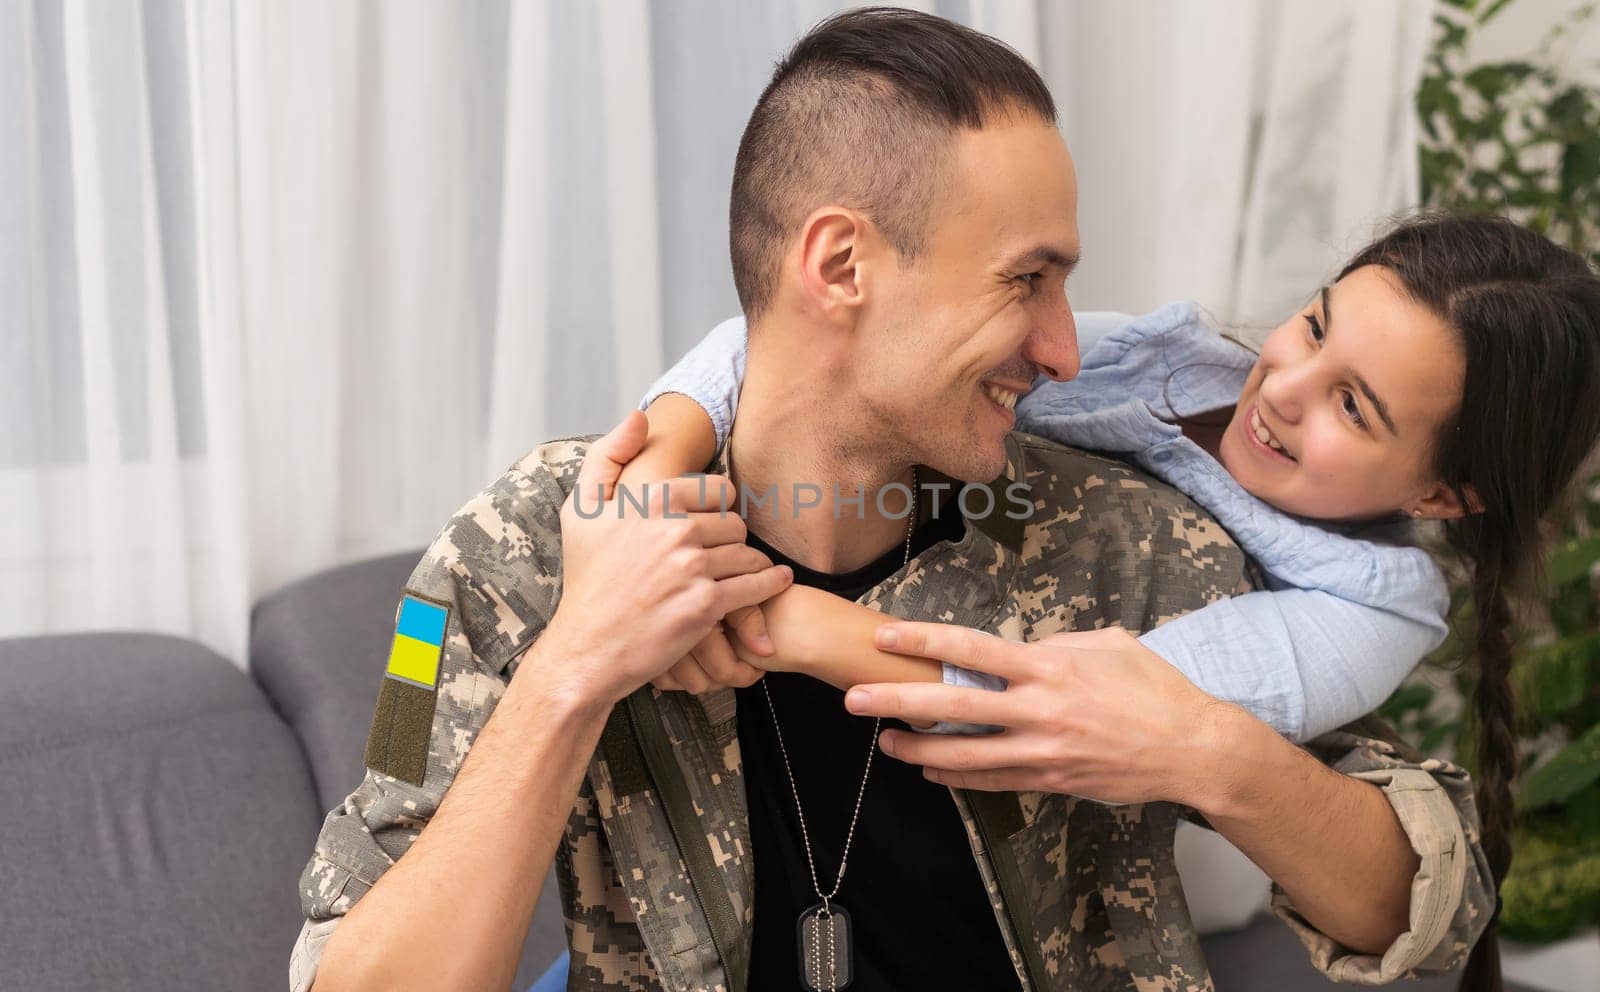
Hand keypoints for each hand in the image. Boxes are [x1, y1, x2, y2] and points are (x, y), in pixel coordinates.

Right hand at [538, 412, 793, 704]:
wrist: (587, 648)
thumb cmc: (586, 580)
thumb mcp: (581, 510)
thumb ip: (608, 456)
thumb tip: (639, 417)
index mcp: (651, 499)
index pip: (716, 489)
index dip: (718, 508)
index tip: (713, 524)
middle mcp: (674, 528)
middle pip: (734, 523)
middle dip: (732, 539)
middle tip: (724, 555)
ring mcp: (692, 567)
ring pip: (747, 553)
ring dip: (750, 564)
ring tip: (745, 573)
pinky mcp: (706, 605)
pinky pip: (756, 585)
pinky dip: (771, 583)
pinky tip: (776, 582)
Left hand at [842, 623, 1231, 805]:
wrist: (1194, 750)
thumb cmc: (1155, 689)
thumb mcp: (1109, 644)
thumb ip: (1058, 644)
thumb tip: (1021, 648)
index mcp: (1050, 666)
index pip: (972, 649)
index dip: (923, 640)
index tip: (885, 635)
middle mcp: (1039, 709)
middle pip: (951, 704)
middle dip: (896, 700)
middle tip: (853, 699)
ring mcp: (1043, 751)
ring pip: (964, 754)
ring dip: (918, 751)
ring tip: (883, 745)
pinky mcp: (1052, 781)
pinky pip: (993, 781)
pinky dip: (958, 778)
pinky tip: (932, 773)